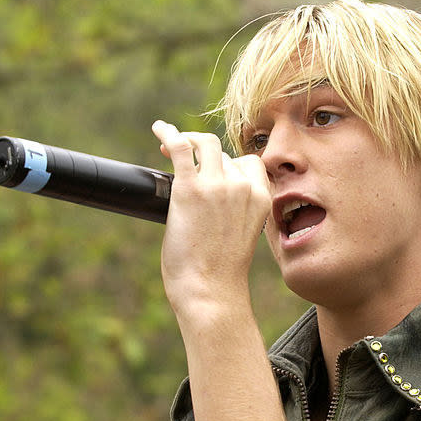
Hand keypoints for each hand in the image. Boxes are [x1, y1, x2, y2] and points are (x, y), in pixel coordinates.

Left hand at [152, 121, 270, 314]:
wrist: (211, 290)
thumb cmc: (222, 273)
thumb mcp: (244, 235)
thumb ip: (237, 210)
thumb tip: (213, 198)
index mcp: (261, 198)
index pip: (249, 163)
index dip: (230, 163)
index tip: (213, 169)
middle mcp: (242, 187)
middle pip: (224, 154)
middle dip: (205, 154)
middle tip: (185, 160)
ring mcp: (216, 186)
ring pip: (204, 143)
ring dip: (188, 141)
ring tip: (169, 145)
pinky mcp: (189, 189)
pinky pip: (179, 147)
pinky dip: (168, 133)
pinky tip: (159, 130)